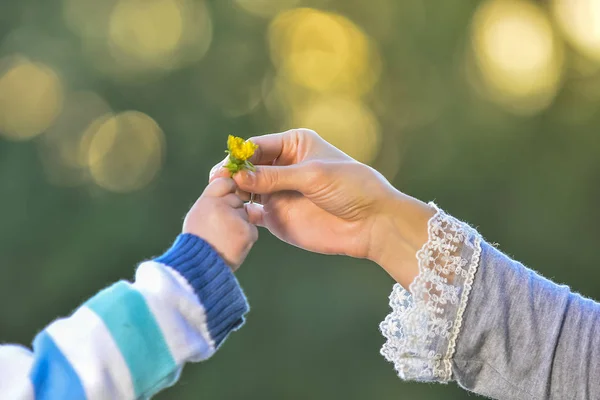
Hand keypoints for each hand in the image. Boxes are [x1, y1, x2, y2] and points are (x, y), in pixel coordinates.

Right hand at [183, 178, 257, 270]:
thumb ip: (212, 200)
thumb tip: (229, 188)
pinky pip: (251, 230)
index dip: (227, 189)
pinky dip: (245, 237)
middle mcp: (221, 206)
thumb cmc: (197, 242)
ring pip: (245, 214)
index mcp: (207, 200)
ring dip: (239, 224)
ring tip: (224, 238)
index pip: (224, 182)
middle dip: (233, 210)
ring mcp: (235, 219)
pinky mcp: (246, 232)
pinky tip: (232, 245)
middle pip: (236, 199)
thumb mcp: (197, 215)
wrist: (199, 267)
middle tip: (220, 227)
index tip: (225, 198)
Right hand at [210, 129, 433, 285]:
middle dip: (232, 174)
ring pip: (245, 189)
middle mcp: (282, 167)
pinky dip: (240, 212)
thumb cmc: (349, 188)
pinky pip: (251, 212)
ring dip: (232, 192)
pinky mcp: (277, 216)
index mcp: (293, 145)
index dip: (240, 155)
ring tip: (220, 198)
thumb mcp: (312, 175)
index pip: (257, 146)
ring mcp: (278, 192)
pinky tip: (232, 214)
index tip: (226, 166)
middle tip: (216, 183)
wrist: (371, 222)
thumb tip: (239, 175)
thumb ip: (275, 176)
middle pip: (247, 167)